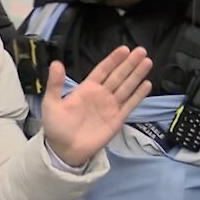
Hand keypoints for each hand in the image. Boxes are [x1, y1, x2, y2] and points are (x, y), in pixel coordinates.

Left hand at [41, 46, 151, 165]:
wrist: (64, 150)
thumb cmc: (56, 126)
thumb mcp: (51, 103)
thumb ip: (55, 84)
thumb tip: (56, 63)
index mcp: (87, 89)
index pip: (103, 70)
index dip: (113, 59)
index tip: (124, 49)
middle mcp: (101, 95)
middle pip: (118, 76)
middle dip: (130, 63)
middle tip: (142, 51)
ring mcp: (110, 107)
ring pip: (126, 87)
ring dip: (137, 75)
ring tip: (148, 62)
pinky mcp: (117, 120)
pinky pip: (130, 105)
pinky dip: (138, 95)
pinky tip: (147, 84)